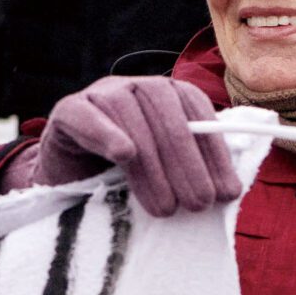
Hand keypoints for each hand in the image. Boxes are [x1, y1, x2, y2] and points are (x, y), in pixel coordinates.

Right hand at [19, 76, 240, 217]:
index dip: (213, 151)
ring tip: (165, 207)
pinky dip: (105, 133)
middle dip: (187, 163)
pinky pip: (86, 115)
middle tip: (198, 204)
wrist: (66, 179)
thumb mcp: (162, 171)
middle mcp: (136, 87)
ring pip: (130, 117)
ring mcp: (100, 94)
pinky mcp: (68, 110)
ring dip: (152, 165)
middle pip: (167, 114)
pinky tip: (123, 154)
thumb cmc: (120, 177)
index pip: (197, 111)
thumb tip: (228, 191)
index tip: (225, 192)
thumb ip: (191, 169)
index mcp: (166, 94)